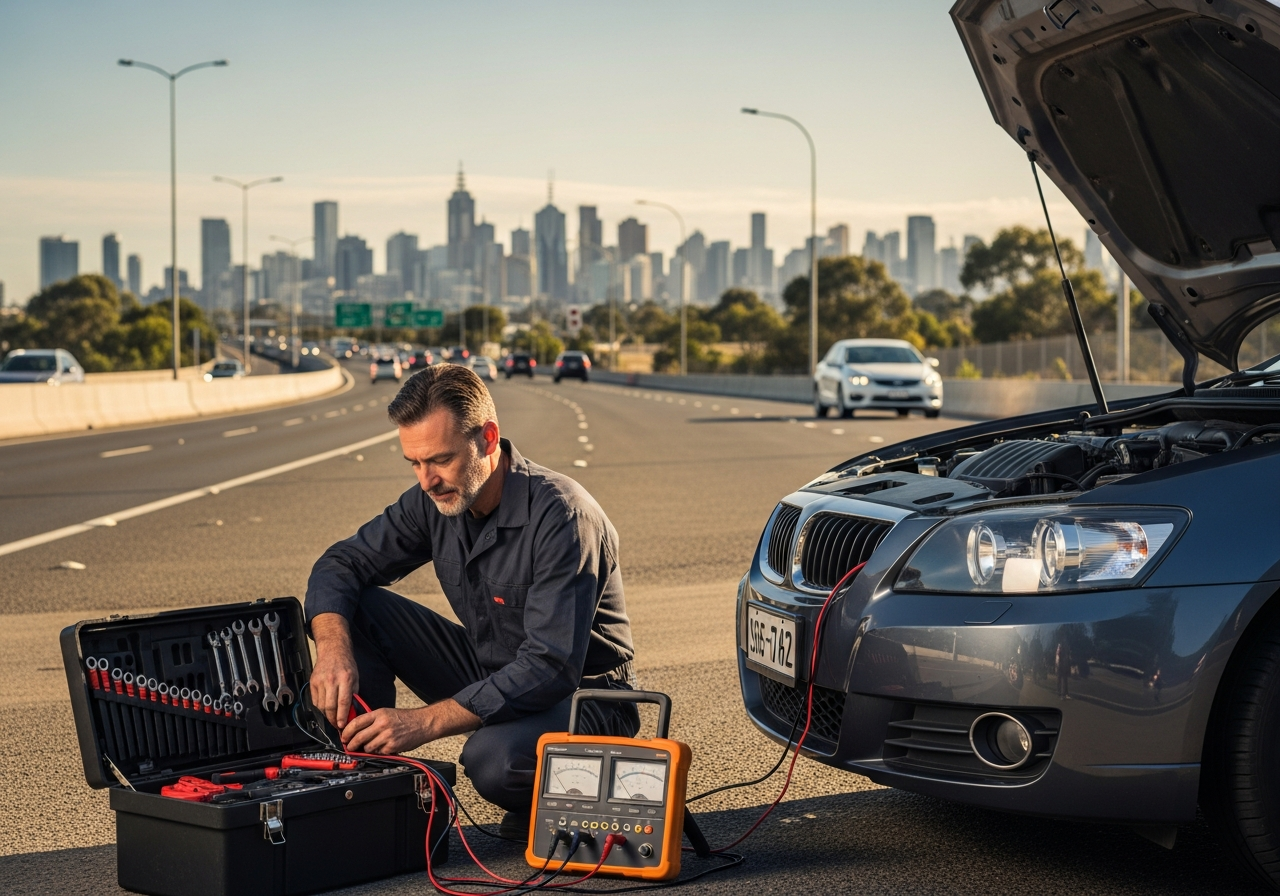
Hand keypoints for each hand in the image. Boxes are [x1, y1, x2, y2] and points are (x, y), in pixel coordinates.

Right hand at [309, 613, 358, 730]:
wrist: (333, 651)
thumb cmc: (347, 666)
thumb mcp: (355, 679)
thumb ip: (353, 695)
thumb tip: (351, 713)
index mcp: (345, 679)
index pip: (343, 702)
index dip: (342, 716)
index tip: (342, 725)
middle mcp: (332, 680)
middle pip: (330, 706)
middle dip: (333, 719)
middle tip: (337, 725)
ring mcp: (320, 681)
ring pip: (321, 705)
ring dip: (326, 715)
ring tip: (332, 718)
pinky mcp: (312, 682)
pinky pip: (315, 701)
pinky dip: (320, 707)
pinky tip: (326, 708)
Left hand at [341, 706, 430, 753]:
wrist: (423, 723)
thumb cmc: (406, 718)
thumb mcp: (387, 713)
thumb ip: (373, 720)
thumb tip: (357, 730)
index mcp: (379, 714)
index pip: (356, 723)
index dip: (347, 731)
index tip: (344, 736)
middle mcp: (382, 724)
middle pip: (359, 737)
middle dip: (351, 744)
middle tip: (350, 747)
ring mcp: (387, 736)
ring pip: (367, 747)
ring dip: (366, 749)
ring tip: (371, 746)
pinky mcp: (392, 746)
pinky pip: (379, 752)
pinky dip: (379, 752)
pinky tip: (383, 747)